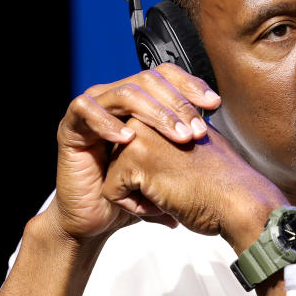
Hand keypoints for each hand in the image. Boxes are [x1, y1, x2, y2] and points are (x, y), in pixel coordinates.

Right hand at [46, 64, 221, 241]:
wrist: (96, 219)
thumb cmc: (132, 192)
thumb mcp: (168, 168)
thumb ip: (188, 151)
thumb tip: (225, 146)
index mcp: (140, 101)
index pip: (167, 77)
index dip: (191, 85)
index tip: (214, 105)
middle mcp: (116, 98)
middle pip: (150, 80)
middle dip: (178, 103)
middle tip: (197, 129)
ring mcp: (93, 108)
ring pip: (125, 93)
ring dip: (154, 113)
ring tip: (176, 136)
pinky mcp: (70, 126)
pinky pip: (86, 110)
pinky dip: (108, 123)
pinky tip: (128, 139)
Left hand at [101, 119, 286, 250]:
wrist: (240, 202)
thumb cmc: (221, 184)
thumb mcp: (193, 148)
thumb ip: (169, 139)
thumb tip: (147, 145)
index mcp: (162, 111)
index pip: (132, 149)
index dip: (151, 173)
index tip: (181, 179)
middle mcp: (147, 116)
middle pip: (118, 161)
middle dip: (140, 183)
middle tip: (179, 186)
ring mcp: (139, 134)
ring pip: (114, 176)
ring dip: (139, 195)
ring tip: (174, 192)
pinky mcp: (132, 158)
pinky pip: (112, 192)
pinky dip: (135, 208)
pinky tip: (165, 202)